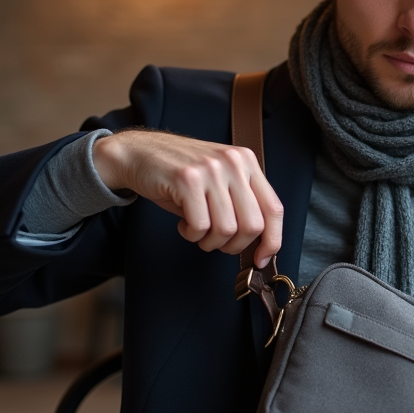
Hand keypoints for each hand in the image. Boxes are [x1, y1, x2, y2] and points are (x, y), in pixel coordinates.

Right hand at [92, 130, 281, 266]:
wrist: (139, 153)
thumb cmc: (180, 174)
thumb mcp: (220, 181)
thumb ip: (241, 204)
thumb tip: (260, 246)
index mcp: (247, 162)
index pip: (274, 208)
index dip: (272, 241)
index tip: (261, 259)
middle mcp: (233, 162)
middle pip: (252, 225)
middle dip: (234, 246)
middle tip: (216, 242)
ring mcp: (211, 169)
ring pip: (226, 229)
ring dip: (209, 241)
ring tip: (197, 230)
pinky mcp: (187, 179)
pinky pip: (200, 226)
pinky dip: (191, 234)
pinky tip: (183, 224)